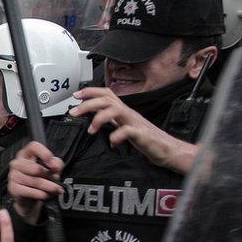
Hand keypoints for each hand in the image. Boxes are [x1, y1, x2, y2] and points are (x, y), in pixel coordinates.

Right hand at [7, 141, 63, 224]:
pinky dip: (41, 194)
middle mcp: (17, 163)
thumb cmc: (39, 180)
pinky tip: (45, 194)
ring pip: (35, 181)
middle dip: (49, 176)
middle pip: (36, 167)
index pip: (33, 147)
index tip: (52, 164)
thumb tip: (55, 165)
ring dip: (48, 187)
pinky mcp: (13, 188)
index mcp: (26, 154)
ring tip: (55, 189)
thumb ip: (56, 164)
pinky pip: (30, 191)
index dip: (44, 154)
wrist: (28, 198)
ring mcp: (13, 176)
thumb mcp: (51, 169)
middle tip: (56, 182)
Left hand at [71, 87, 193, 172]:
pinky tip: (111, 141)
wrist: (167, 149)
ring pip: (116, 110)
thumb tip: (94, 113)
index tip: (76, 95)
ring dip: (99, 117)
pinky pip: (128, 131)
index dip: (90, 92)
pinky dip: (117, 135)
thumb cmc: (146, 139)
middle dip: (88, 104)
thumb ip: (111, 119)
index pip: (107, 94)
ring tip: (91, 129)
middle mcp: (129, 114)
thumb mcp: (124, 126)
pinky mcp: (142, 135)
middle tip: (74, 112)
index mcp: (124, 111)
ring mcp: (135, 123)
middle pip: (108, 99)